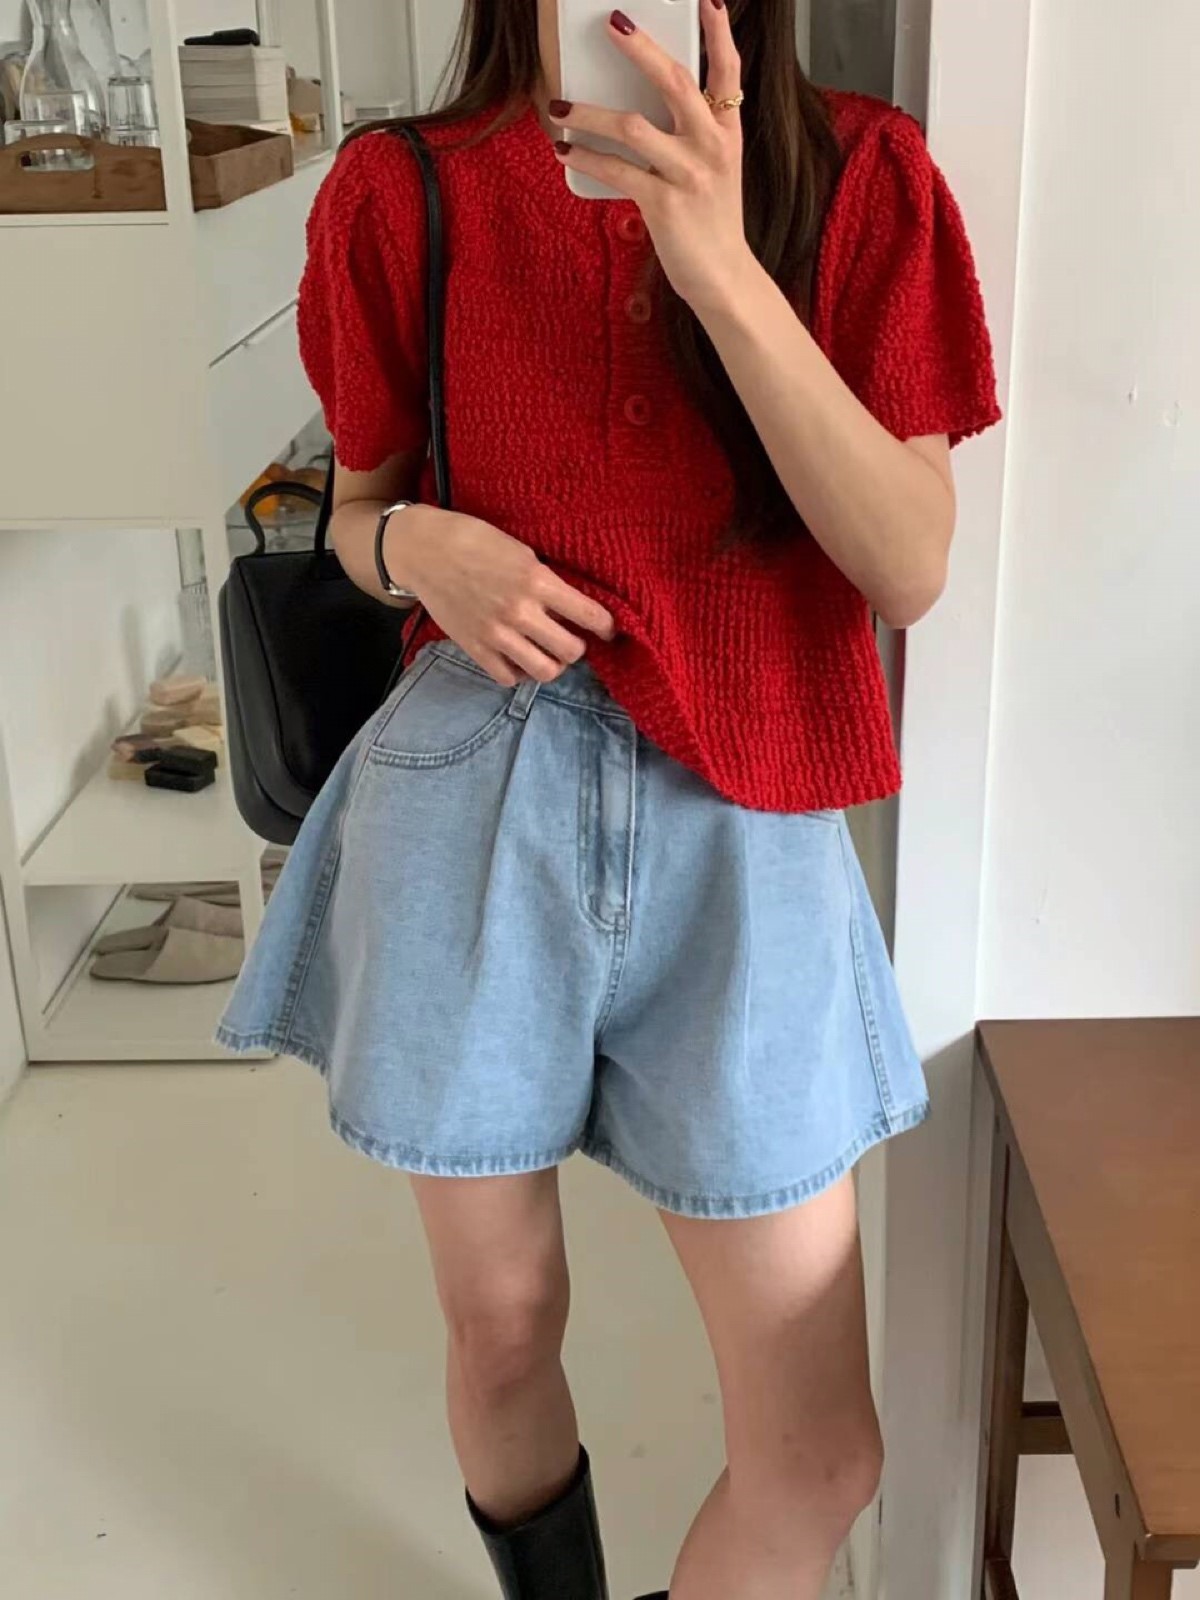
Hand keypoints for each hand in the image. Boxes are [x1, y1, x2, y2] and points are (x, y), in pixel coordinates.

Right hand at [396, 509, 616, 686]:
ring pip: (545, 671)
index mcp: (537, 581)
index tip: (608, 629)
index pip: (589, 615)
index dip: (607, 626)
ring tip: (548, 654)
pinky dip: (520, 673)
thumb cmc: (474, 540)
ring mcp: (497, 634)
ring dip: (553, 664)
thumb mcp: (520, 551)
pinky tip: (520, 659)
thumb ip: (545, 580)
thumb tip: (569, 605)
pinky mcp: (475, 648)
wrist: (425, 550)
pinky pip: (509, 678)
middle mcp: (520, 612)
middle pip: (572, 651)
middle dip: (577, 647)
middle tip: (571, 639)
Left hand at [550, 1, 752, 313]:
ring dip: (590, 112)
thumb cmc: (712, 222)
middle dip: (641, 48)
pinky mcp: (664, 204)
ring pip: (633, 126)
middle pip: (675, 82)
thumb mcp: (715, 170)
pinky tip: (565, 150)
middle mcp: (712, 147)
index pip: (727, 73)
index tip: (707, 1)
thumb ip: (693, 135)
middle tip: (611, 22)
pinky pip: (617, 170)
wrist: (724, 279)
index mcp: (728, 133)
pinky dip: (586, 156)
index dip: (718, 35)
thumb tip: (643, 105)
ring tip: (560, 105)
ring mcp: (689, 175)